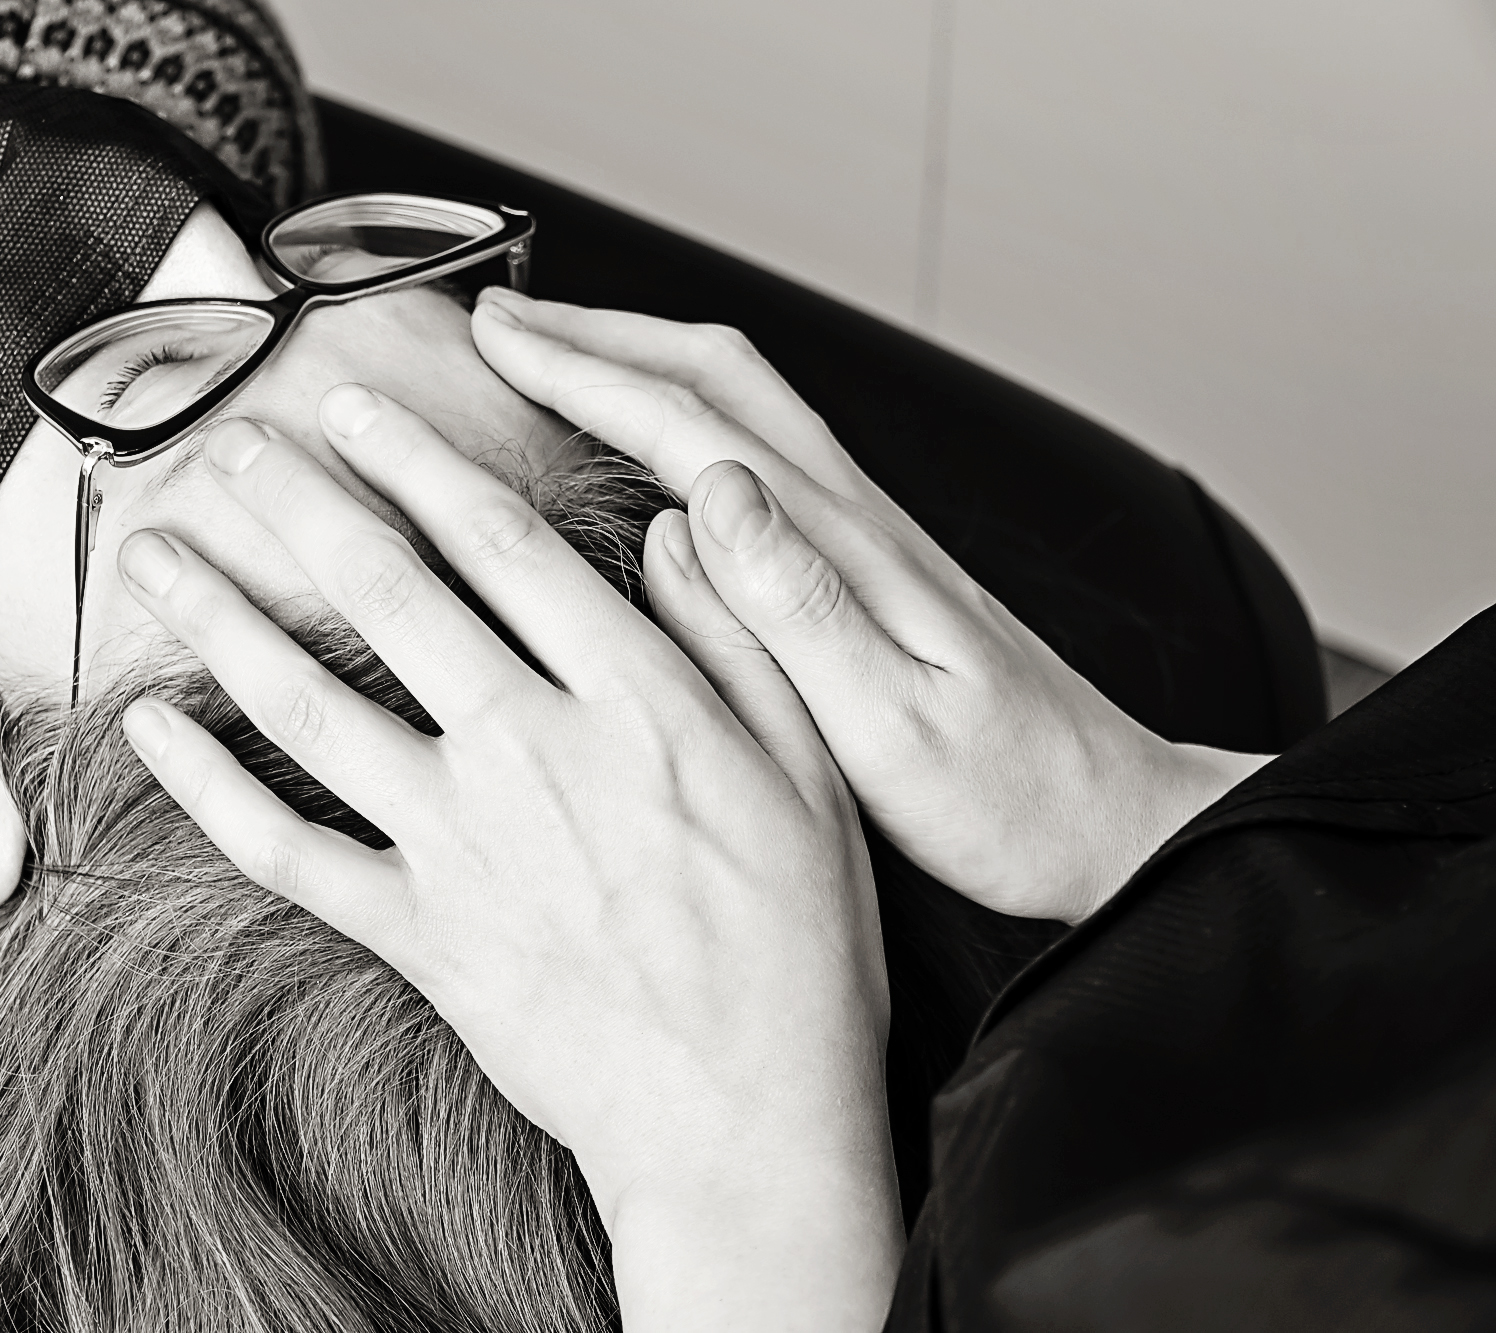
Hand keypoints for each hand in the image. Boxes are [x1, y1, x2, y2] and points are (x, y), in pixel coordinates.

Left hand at [116, 389, 899, 1328]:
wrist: (742, 1117)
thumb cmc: (794, 946)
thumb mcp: (811, 770)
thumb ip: (737, 636)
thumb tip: (682, 524)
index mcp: (633, 699)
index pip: (503, 543)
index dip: (417, 460)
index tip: (356, 408)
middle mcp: (531, 751)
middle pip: (388, 595)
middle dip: (298, 505)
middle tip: (231, 444)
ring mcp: (461, 844)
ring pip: (312, 704)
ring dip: (225, 617)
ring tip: (160, 553)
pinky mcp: (416, 933)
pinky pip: (288, 850)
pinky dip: (209, 788)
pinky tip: (155, 727)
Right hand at [472, 289, 1269, 923]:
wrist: (1111, 825)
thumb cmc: (1007, 799)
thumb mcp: (897, 727)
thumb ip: (800, 610)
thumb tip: (713, 495)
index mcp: (845, 549)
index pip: (692, 423)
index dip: (583, 372)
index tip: (497, 339)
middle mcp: (856, 519)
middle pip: (717, 379)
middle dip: (599, 337)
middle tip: (501, 324)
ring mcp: (867, 537)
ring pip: (741, 406)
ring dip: (641, 364)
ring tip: (553, 361)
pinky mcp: (872, 570)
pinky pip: (761, 454)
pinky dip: (684, 420)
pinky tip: (649, 456)